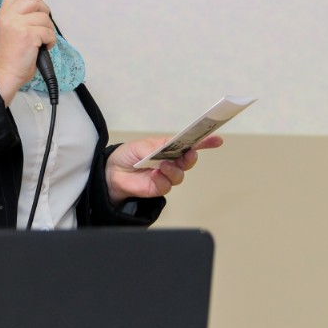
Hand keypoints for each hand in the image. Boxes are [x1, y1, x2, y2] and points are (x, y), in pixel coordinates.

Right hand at [0, 0, 55, 104]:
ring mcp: (19, 24)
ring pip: (44, 18)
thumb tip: (38, 8)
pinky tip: (44, 47)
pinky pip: (48, 32)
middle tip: (43, 25)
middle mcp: (9, 16)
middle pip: (34, 1)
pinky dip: (51, 41)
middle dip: (44, 11)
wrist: (5, 72)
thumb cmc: (9, 55)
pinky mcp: (29, 35)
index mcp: (3, 13)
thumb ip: (18, 16)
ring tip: (43, 40)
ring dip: (48, 30)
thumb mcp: (8, 29)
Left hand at [105, 134, 223, 204]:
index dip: (204, 142)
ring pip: (179, 174)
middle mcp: (170, 161)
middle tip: (188, 154)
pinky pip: (167, 185)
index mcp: (168, 147)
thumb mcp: (140, 146)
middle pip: (189, 160)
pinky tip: (154, 175)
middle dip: (191, 157)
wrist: (111, 172)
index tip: (217, 140)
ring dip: (173, 169)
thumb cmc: (126, 155)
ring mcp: (166, 175)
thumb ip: (156, 147)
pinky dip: (162, 179)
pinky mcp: (159, 188)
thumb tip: (168, 149)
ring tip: (162, 166)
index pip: (189, 144)